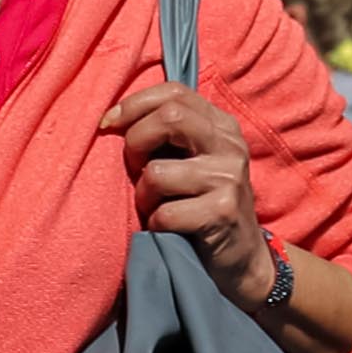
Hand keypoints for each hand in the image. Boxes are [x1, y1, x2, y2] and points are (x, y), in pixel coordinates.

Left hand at [98, 80, 275, 307]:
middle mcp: (230, 145)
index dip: (135, 104)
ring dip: (142, 195)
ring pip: (157, 172)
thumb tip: (113, 119)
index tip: (109, 124)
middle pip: (170, 116)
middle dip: (135, 141)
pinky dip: (154, 224)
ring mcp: (229, 178)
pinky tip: (166, 229)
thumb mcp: (194, 161)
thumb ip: (169, 136)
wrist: (242, 260)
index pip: (175, 92)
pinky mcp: (222, 213)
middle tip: (132, 167)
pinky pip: (164, 213)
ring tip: (154, 206)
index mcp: (222, 126)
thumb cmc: (203, 206)